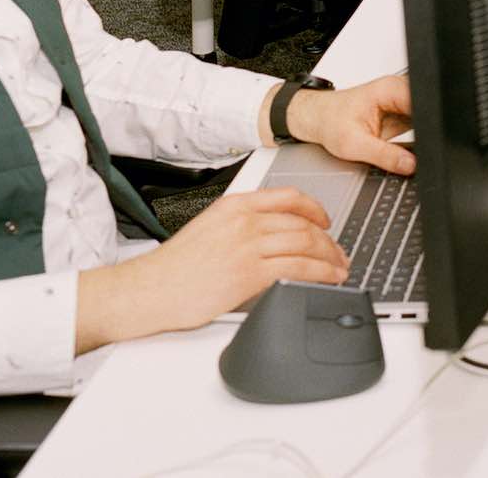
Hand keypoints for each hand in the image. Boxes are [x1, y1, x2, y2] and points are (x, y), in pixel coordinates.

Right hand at [74, 189, 347, 351]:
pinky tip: (328, 279)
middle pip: (302, 223)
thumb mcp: (209, 230)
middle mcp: (244, 221)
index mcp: (235, 206)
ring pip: (306, 244)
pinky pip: (299, 268)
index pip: (288, 197)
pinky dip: (321, 273)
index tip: (326, 219)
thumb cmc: (173, 268)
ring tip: (339, 268)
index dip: (315, 208)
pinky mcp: (250, 272)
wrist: (148, 290)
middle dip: (328, 239)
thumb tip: (272, 237)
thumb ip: (241, 227)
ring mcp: (248, 245)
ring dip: (330, 257)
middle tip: (338, 252)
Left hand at [283, 75, 413, 176]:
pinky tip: (398, 142)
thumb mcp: (353, 145)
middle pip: (426, 108)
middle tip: (409, 149)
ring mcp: (401, 100)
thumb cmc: (329, 122)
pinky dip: (413, 136)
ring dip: (418, 133)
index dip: (428, 123)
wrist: (318, 119)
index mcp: (389, 89)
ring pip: (424, 116)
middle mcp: (398, 90)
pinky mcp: (401, 111)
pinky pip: (416, 123)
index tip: (425, 144)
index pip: (422, 102)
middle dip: (424, 130)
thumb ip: (385, 156)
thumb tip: (410, 164)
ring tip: (395, 143)